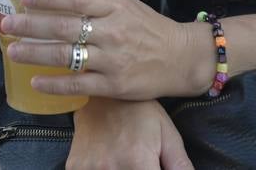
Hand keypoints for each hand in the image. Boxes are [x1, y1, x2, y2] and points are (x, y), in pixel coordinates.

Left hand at [0, 0, 212, 100]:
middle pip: (65, 27)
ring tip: (13, 51)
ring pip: (67, 56)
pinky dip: (55, 84)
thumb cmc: (146, 25)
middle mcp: (112, 31)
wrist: (180, 58)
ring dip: (36, 53)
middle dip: (32, 26)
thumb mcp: (120, 0)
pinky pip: (78, 85)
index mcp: (113, 6)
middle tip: (8, 25)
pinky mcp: (114, 85)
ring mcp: (113, 60)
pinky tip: (35, 81)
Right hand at [68, 99, 193, 169]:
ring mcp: (89, 168)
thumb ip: (180, 165)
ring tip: (127, 160)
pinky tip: (110, 161)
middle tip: (142, 162)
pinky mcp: (75, 167)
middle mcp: (111, 167)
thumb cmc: (139, 113)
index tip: (154, 167)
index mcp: (137, 160)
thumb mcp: (167, 134)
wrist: (101, 94)